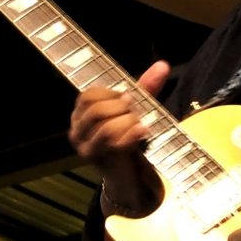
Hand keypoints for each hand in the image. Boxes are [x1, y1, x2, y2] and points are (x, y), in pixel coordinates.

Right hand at [68, 60, 171, 207]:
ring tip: (140, 123)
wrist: (128, 176)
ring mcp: (85, 148)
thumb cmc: (128, 138)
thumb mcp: (135, 110)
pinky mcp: (98, 161)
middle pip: (94, 109)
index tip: (129, 98)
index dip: (112, 93)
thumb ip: (145, 88)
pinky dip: (131, 134)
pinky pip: (113, 143)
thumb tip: (163, 65)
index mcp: (80, 115)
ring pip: (104, 127)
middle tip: (136, 111)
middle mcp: (77, 131)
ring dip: (127, 121)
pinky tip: (143, 130)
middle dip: (120, 107)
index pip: (88, 96)